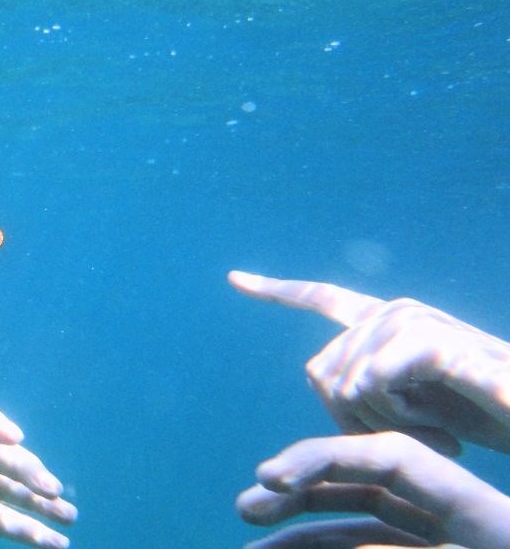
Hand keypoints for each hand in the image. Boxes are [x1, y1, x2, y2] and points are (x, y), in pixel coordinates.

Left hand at [229, 271, 509, 454]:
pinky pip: (371, 387)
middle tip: (418, 436)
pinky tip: (445, 432)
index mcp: (384, 321)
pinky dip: (403, 421)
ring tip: (440, 434)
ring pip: (344, 388)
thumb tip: (326, 380)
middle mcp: (391, 312)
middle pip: (320, 375)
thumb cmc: (481, 415)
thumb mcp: (413, 407)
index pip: (323, 297)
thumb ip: (366, 389)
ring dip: (389, 428)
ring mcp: (410, 321)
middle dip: (356, 422)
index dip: (277, 291)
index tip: (233, 278)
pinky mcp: (430, 342)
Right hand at [237, 432, 509, 548]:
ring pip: (364, 530)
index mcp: (482, 517)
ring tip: (250, 544)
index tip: (270, 478)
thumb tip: (342, 545)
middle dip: (304, 491)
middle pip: (371, 487)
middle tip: (246, 507)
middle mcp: (461, 530)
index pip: (392, 460)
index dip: (326, 458)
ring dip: (306, 534)